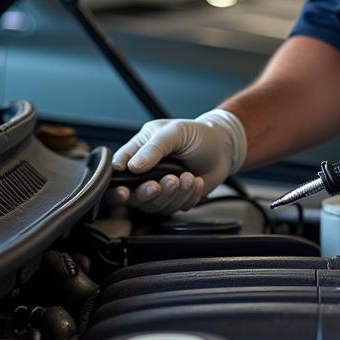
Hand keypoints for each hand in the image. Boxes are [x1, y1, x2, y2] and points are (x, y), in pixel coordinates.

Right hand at [111, 109, 246, 212]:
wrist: (223, 146)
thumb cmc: (196, 134)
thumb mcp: (174, 132)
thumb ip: (153, 148)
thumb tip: (132, 166)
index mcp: (139, 152)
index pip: (118, 172)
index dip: (117, 186)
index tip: (124, 191)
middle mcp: (146, 173)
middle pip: (134, 196)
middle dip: (148, 193)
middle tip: (163, 183)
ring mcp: (161, 188)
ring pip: (155, 205)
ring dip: (172, 194)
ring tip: (187, 177)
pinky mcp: (177, 199)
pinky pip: (176, 208)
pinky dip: (187, 196)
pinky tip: (195, 182)